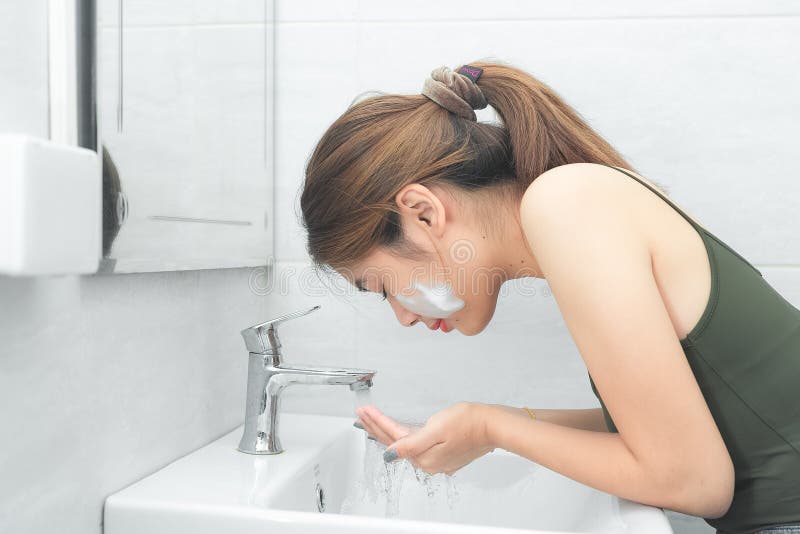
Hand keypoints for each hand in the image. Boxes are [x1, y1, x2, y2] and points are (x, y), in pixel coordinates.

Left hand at [357, 402, 495, 475]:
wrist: (492, 425)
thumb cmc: (468, 422)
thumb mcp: (436, 429)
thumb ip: (411, 444)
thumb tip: (390, 455)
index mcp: (424, 456)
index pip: (393, 437)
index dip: (376, 422)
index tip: (364, 411)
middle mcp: (429, 461)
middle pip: (395, 443)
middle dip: (376, 427)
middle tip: (361, 415)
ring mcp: (437, 459)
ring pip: (405, 444)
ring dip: (387, 432)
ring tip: (373, 422)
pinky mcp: (445, 453)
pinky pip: (417, 446)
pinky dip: (404, 438)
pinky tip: (399, 435)